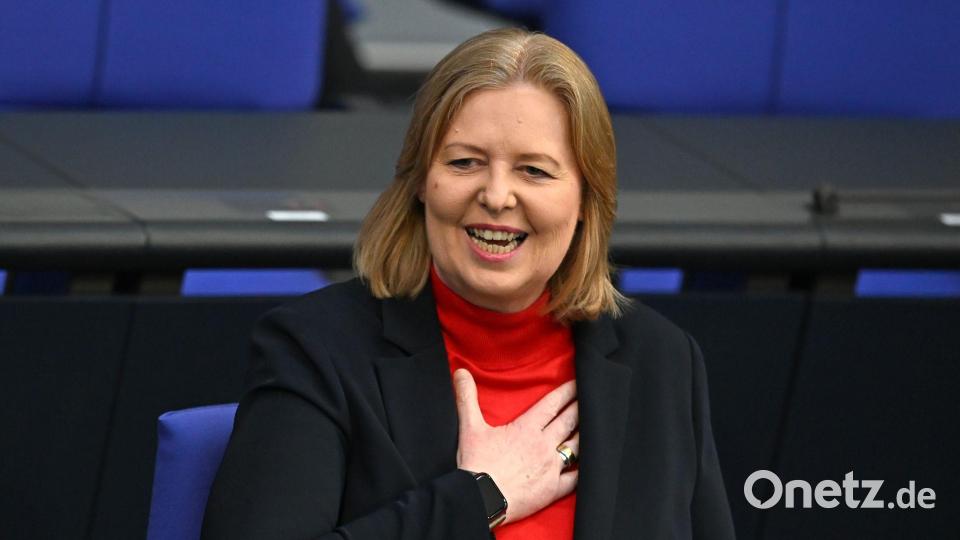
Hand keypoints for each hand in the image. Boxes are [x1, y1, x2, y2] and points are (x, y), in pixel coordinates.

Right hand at [453, 368, 578, 523]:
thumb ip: (467, 398)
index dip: (567, 391)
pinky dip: (583, 470)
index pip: (552, 404)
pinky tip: (589, 466)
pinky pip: (575, 478)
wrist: (480, 499)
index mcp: (527, 428)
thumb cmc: (476, 464)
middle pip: (569, 421)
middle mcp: (544, 445)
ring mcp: (551, 467)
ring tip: (595, 427)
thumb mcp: (469, 427)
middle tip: (593, 399)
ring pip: (577, 446)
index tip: (579, 383)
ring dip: (586, 435)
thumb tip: (460, 372)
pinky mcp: (553, 489)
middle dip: (582, 408)